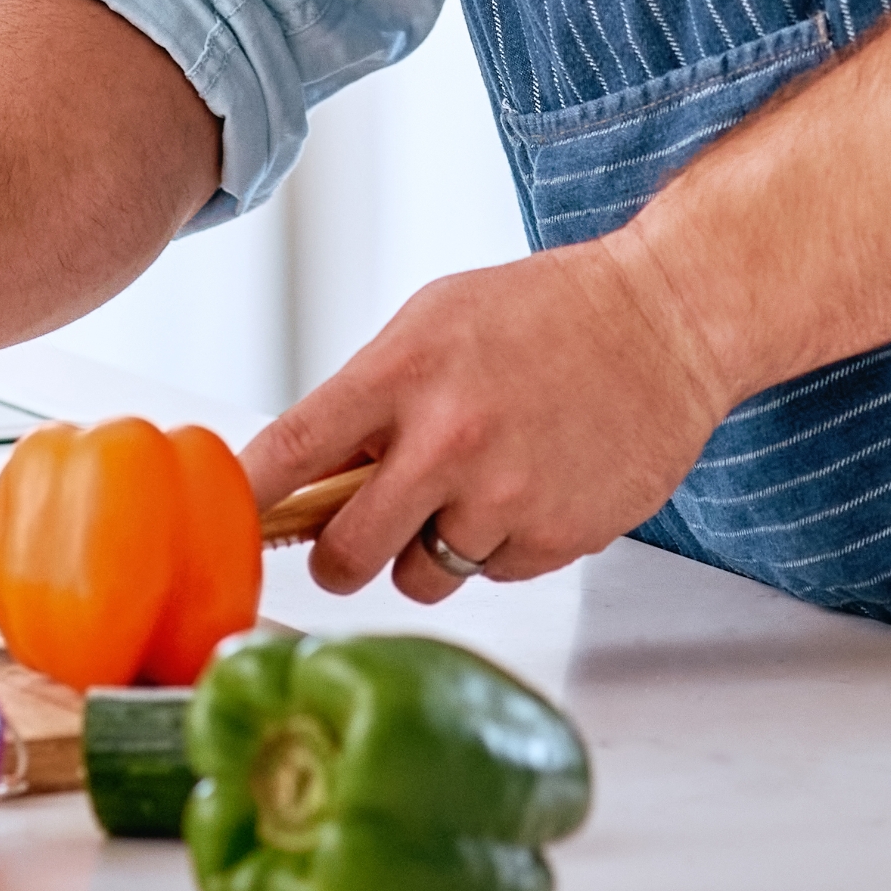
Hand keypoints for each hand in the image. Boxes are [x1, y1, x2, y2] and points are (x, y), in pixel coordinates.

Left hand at [239, 235, 718, 608]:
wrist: (667, 319)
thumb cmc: (544, 314)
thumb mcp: (434, 321)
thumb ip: (369, 394)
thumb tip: (304, 468)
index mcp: (403, 372)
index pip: (291, 451)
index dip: (246, 499)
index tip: (223, 524)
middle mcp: (448, 440)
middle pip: (344, 553)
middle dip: (337, 555)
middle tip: (350, 540)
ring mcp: (505, 495)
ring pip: (418, 577)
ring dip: (425, 552)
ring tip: (465, 493)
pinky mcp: (558, 537)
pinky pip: (492, 574)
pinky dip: (498, 546)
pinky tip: (528, 489)